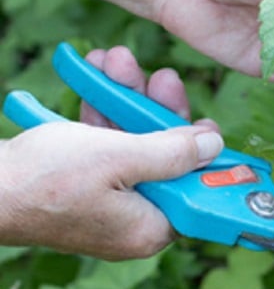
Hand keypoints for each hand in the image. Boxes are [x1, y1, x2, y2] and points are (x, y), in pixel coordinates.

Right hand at [0, 47, 223, 259]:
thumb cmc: (45, 179)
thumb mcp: (121, 158)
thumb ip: (173, 152)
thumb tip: (213, 145)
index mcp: (149, 226)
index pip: (195, 191)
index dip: (203, 155)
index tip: (207, 123)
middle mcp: (131, 220)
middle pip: (164, 160)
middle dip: (157, 111)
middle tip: (160, 76)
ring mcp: (106, 203)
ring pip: (132, 146)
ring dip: (126, 101)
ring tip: (118, 61)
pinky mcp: (81, 186)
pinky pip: (105, 148)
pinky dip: (102, 115)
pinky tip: (97, 76)